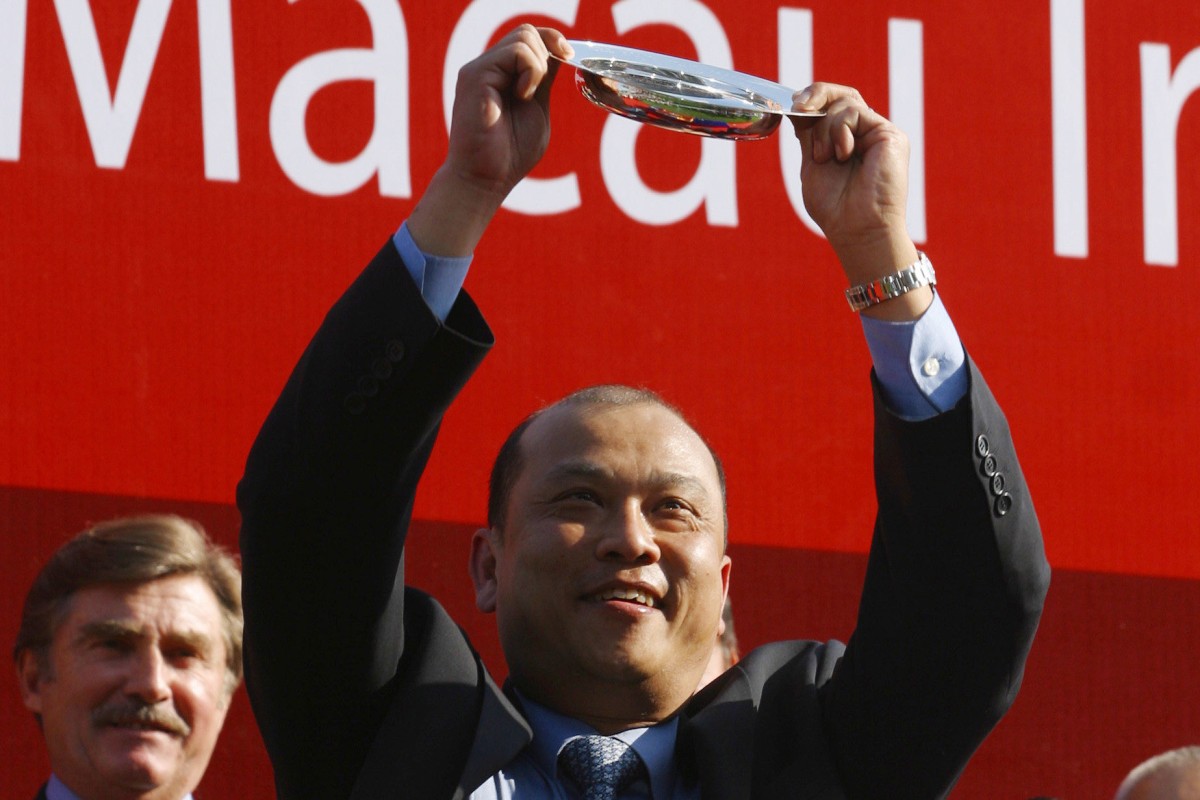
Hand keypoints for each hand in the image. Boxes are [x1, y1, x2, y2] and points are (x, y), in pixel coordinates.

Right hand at [409, 26, 572, 256]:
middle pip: (527, 31)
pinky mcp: (476, 74)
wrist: (486, 179)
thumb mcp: (537, 109)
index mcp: (503, 75)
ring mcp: (481, 69)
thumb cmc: (510, 154)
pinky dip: (531, 71)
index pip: (529, 38)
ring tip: (526, 97)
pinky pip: (516, 51)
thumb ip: (543, 81)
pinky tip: (522, 96)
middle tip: (540, 89)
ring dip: (538, 67)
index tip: (569, 56)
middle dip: (548, 54)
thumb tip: (558, 53)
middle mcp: (489, 67)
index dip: (553, 40)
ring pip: (524, 36)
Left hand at [790, 83, 926, 319]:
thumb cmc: (834, 207)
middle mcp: (865, 133)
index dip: (811, 99)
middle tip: (799, 107)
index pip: (830, 106)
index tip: (791, 107)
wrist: (856, 229)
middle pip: (841, 95)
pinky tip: (842, 155)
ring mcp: (878, 132)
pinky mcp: (890, 135)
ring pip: (844, 104)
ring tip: (825, 158)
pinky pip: (855, 113)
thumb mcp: (813, 163)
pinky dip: (839, 131)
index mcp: (847, 140)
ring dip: (824, 129)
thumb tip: (796, 105)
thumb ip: (809, 133)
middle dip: (816, 94)